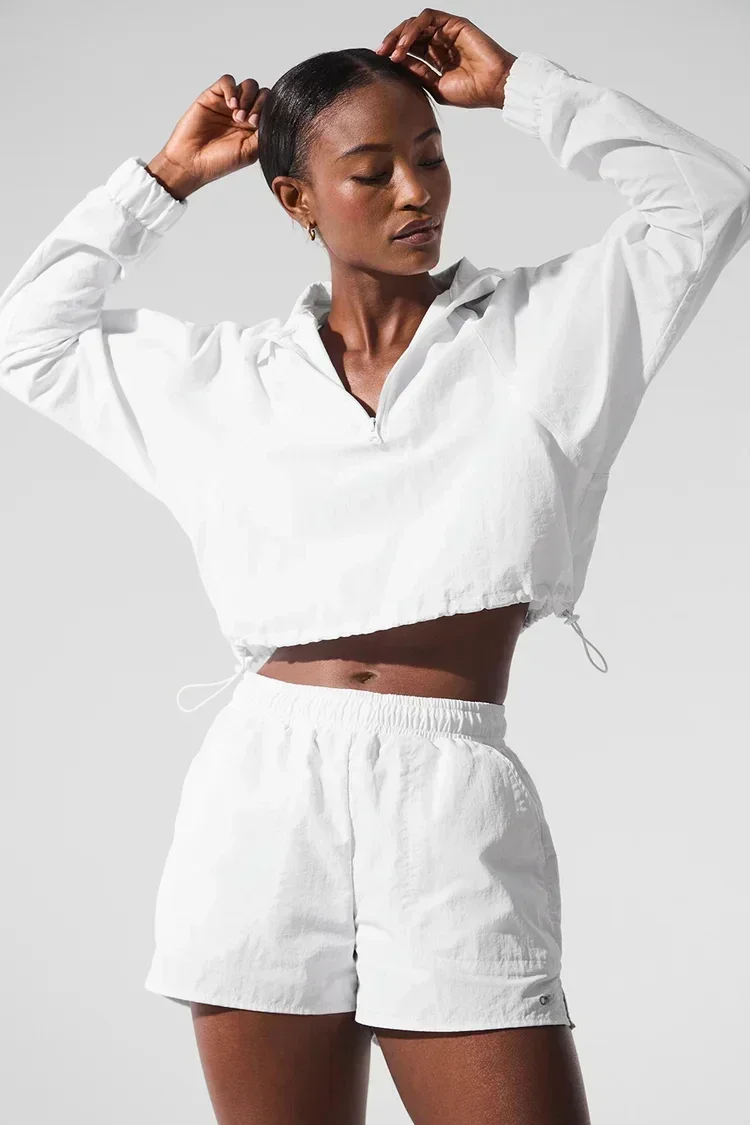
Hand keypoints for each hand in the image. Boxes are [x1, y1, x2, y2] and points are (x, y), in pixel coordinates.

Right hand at [148, 74, 270, 196]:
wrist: (192, 162)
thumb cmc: (220, 162)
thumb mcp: (250, 152)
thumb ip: (264, 133)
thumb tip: (275, 117)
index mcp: (255, 128)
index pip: (271, 108)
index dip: (268, 111)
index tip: (256, 124)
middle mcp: (244, 114)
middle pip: (262, 93)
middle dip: (258, 104)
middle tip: (247, 121)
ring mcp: (228, 104)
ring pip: (248, 85)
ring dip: (247, 97)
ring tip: (237, 116)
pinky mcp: (213, 96)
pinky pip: (227, 81)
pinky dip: (232, 89)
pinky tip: (230, 105)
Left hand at [374, 9, 516, 110]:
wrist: (493, 87)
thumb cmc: (472, 92)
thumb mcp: (436, 87)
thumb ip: (419, 74)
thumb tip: (398, 64)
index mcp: (436, 59)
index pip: (410, 50)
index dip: (394, 54)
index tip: (381, 63)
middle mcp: (440, 43)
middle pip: (410, 35)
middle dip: (392, 42)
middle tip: (380, 53)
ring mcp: (447, 32)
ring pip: (416, 24)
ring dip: (400, 35)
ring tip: (393, 51)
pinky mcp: (454, 23)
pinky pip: (428, 18)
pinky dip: (413, 28)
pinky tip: (405, 44)